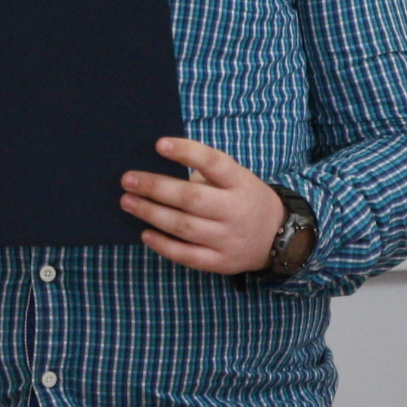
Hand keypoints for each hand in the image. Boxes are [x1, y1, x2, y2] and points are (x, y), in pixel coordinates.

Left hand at [120, 138, 285, 273]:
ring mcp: (228, 238)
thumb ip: (205, 174)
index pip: (214, 163)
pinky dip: (164, 245)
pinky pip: (188, 255)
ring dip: (152, 214)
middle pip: (191, 198)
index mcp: (240, 182)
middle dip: (155, 188)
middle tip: (128, 180)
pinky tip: (145, 233)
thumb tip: (158, 169)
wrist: (279, 237)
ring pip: (185, 227)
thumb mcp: (236, 178)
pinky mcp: (221, 262)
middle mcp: (235, 210)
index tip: (159, 144)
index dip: (187, 152)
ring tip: (127, 202)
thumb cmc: (244, 199)